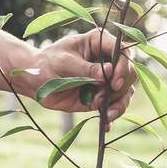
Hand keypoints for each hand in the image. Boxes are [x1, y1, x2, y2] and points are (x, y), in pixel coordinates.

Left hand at [21, 29, 135, 123]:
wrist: (36, 81)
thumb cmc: (47, 63)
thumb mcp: (64, 62)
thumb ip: (86, 68)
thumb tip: (108, 73)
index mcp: (99, 43)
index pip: (123, 51)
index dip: (123, 66)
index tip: (114, 82)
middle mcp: (108, 60)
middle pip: (130, 73)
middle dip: (121, 87)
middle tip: (105, 96)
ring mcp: (107, 80)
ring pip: (126, 92)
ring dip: (119, 104)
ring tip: (107, 114)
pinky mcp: (102, 96)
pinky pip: (115, 106)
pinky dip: (112, 115)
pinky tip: (106, 124)